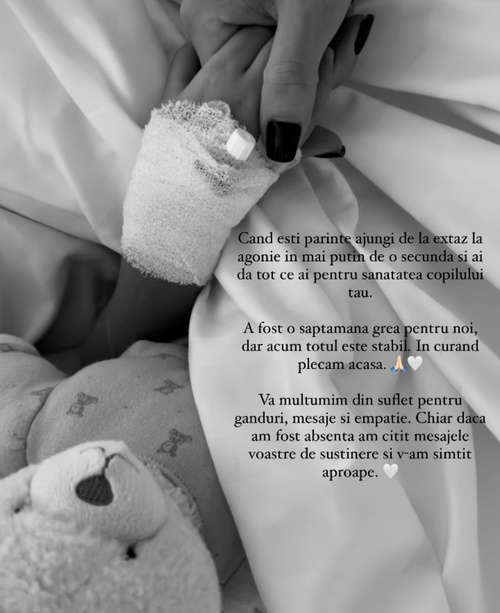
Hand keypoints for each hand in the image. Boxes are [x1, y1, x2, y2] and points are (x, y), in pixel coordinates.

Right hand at [178, 0, 374, 160]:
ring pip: (279, 75)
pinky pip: (285, 58)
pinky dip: (317, 51)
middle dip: (311, 77)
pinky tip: (334, 31)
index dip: (289, 99)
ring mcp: (232, 23)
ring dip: (321, 63)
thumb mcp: (306, 15)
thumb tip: (276, 148)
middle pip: (262, 89)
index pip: (244, 99)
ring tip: (342, 22)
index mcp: (205, 26)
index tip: (324, 67)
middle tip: (341, 40)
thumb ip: (290, 80)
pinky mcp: (256, 19)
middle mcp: (210, 28)